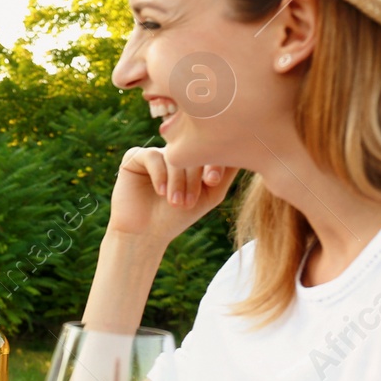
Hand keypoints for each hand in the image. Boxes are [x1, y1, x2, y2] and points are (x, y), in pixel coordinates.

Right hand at [106, 147, 236, 245]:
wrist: (145, 233)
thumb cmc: (178, 216)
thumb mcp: (211, 194)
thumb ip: (226, 173)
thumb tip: (246, 147)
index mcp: (192, 158)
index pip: (207, 149)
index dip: (212, 162)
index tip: (213, 182)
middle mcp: (173, 152)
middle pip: (190, 152)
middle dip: (193, 177)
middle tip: (190, 201)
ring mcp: (155, 153)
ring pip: (171, 156)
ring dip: (177, 180)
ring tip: (176, 202)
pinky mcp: (134, 157)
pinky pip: (151, 156)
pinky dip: (159, 174)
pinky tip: (161, 192)